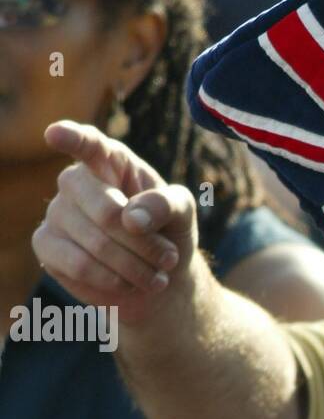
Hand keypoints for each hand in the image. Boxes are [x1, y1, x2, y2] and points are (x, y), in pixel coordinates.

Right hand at [33, 121, 199, 326]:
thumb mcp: (182, 212)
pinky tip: (128, 283)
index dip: (72, 138)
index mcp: (109, 160)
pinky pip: (79, 265)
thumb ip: (165, 204)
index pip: (89, 144)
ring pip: (96, 244)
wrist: (157, 277)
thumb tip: (131, 219)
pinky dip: (113, 280)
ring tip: (157, 277)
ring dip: (135, 267)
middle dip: (145, 244)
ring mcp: (57, 212)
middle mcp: (76, 181)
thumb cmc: (168, 233)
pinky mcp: (46, 245)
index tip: (56, 135)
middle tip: (169, 258)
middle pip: (106, 211)